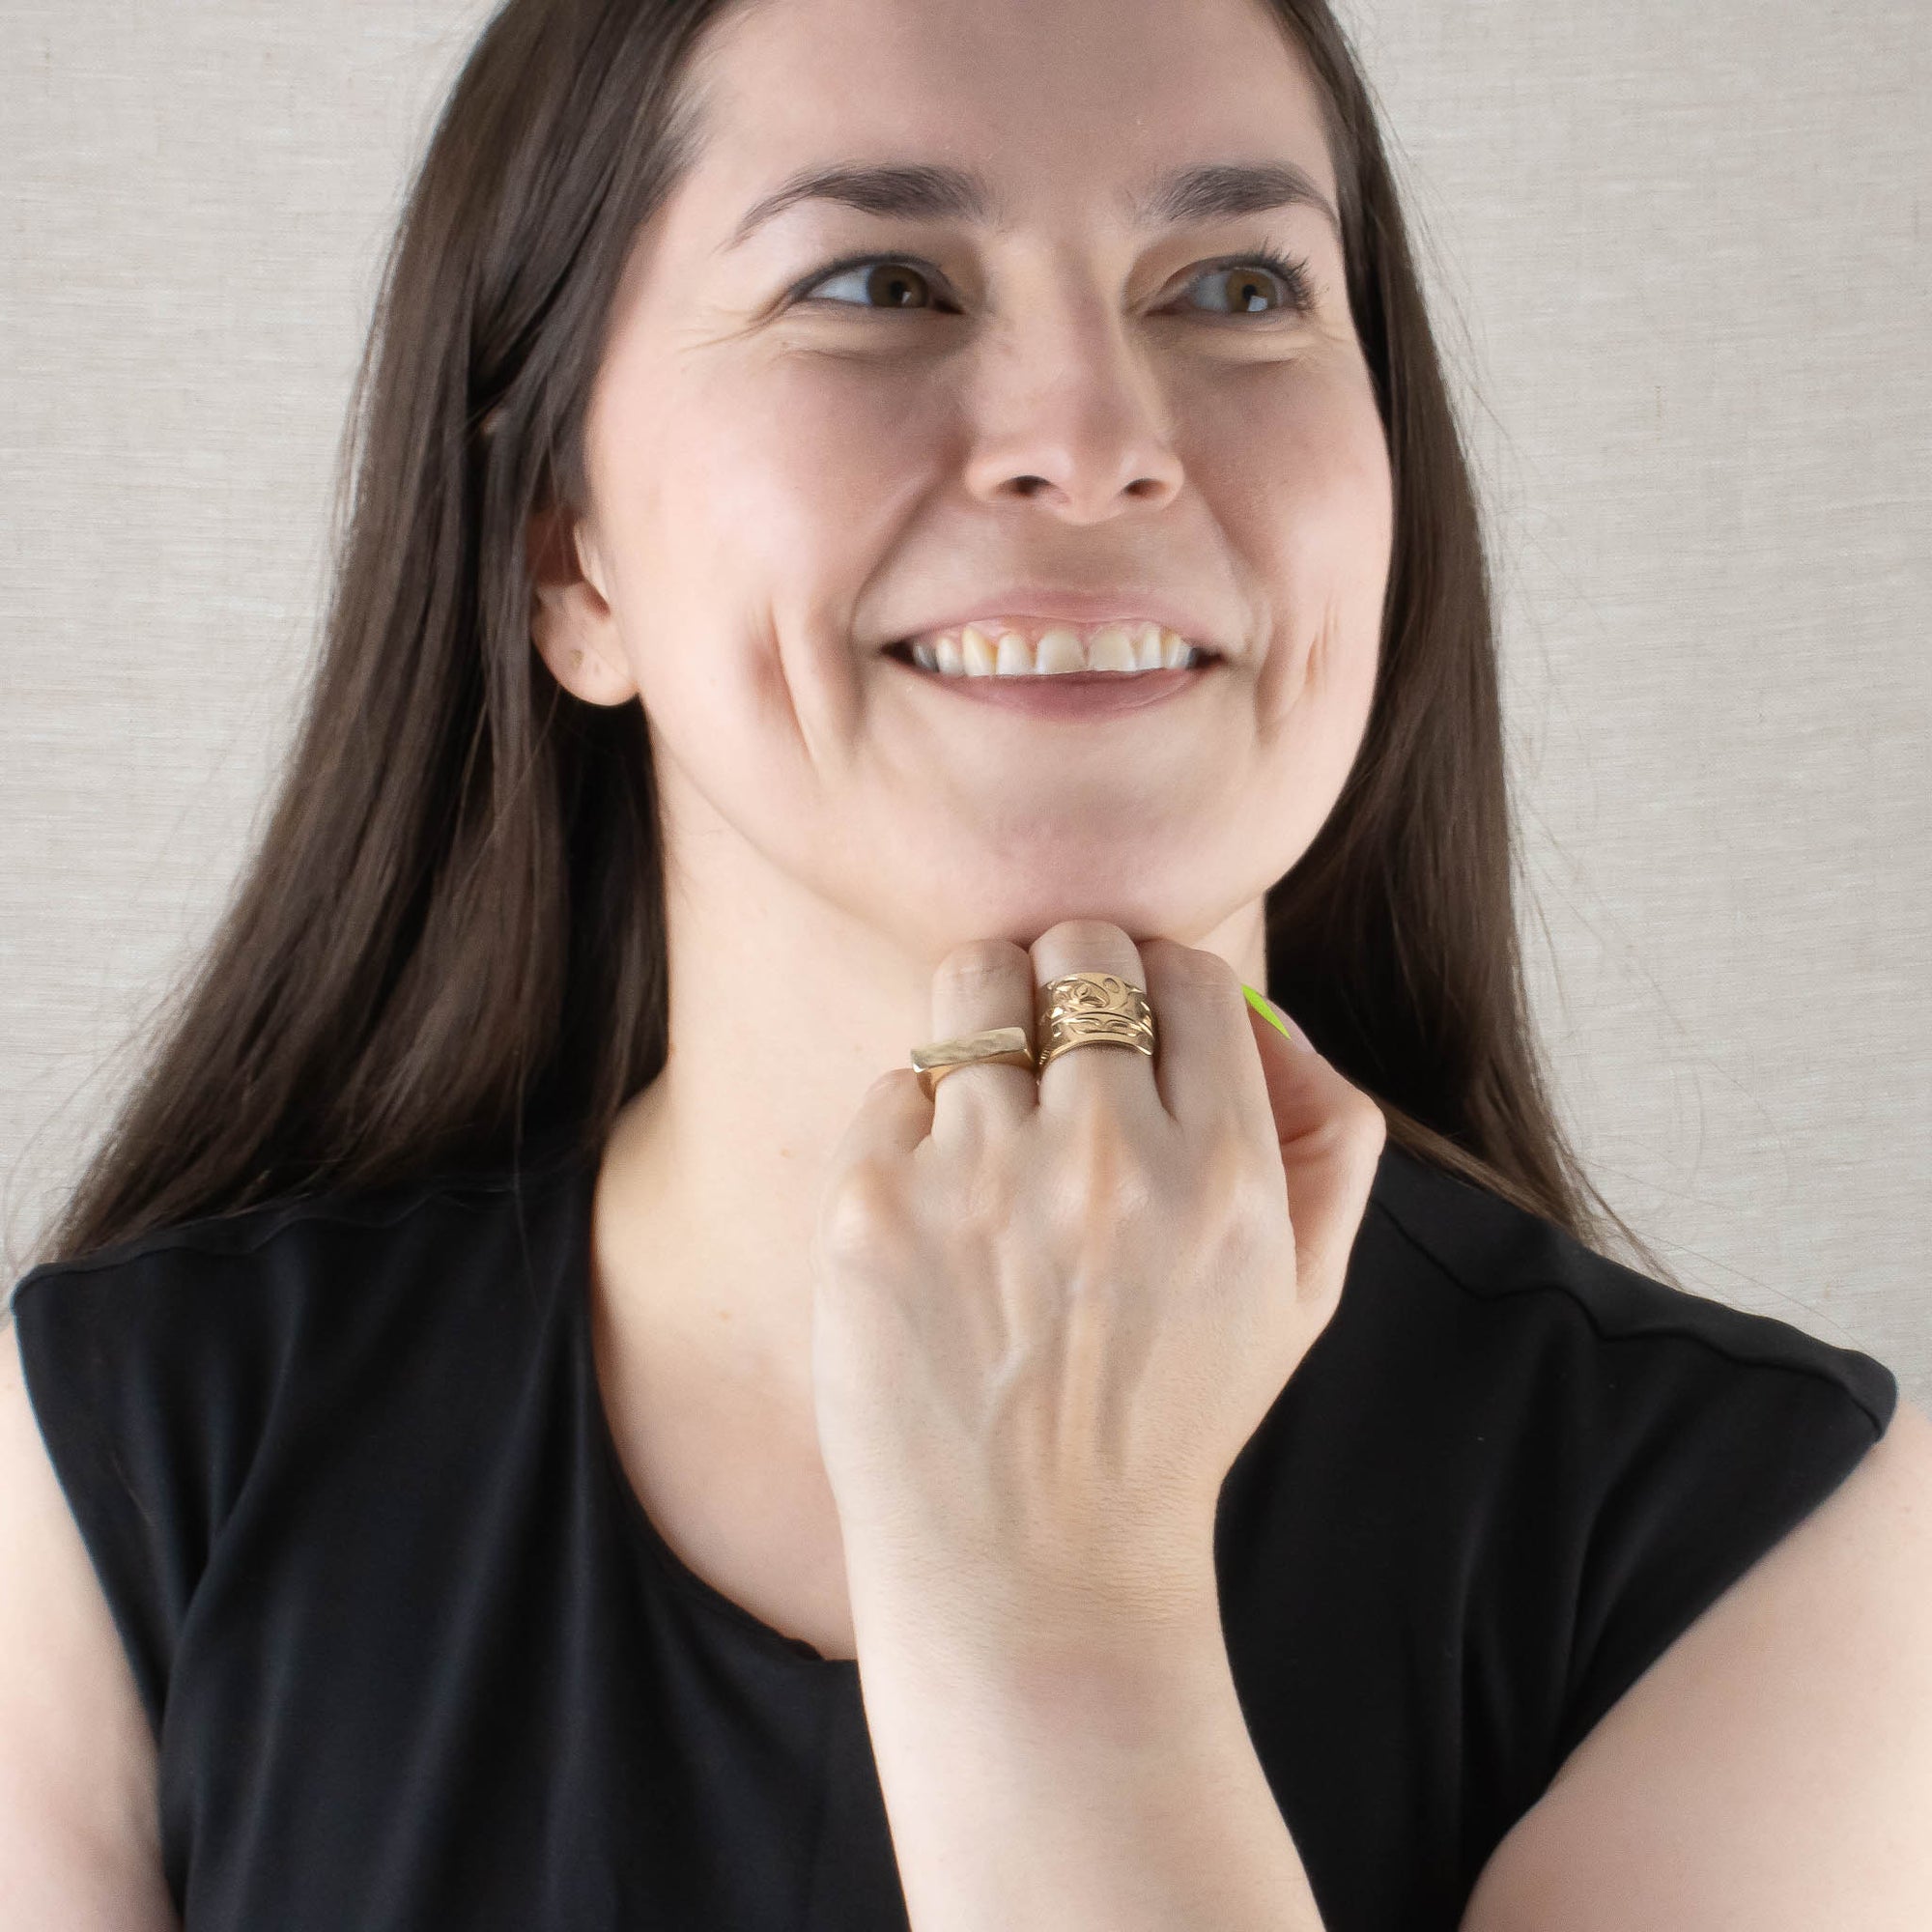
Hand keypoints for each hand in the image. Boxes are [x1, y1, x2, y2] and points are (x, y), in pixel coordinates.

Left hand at [808, 920, 1387, 1662]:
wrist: (1034, 1570)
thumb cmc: (1169, 1418)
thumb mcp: (1304, 1293)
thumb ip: (1327, 1133)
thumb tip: (1263, 1008)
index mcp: (1228, 1173)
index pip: (1188, 970)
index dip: (1159, 987)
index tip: (1135, 1031)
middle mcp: (1108, 1159)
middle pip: (1079, 948)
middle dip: (1069, 982)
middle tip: (1057, 1050)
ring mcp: (982, 1178)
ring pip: (973, 984)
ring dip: (984, 1025)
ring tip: (990, 1109)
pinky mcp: (873, 1207)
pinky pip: (895, 1083)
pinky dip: (914, 1125)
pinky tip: (937, 1212)